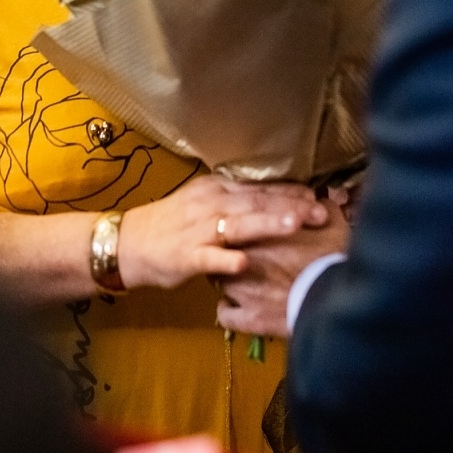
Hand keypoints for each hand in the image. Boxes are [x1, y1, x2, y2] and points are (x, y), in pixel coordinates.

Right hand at [117, 175, 326, 290]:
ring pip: (238, 225)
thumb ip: (238, 201)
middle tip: (323, 212)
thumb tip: (278, 199)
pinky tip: (243, 264)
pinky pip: (208, 258)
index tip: (320, 196)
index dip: (292, 192)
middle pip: (257, 202)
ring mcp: (198, 230)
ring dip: (267, 223)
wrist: (130, 243)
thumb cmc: (173, 224)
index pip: (261, 188)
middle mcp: (211, 204)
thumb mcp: (205, 202)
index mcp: (218, 189)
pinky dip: (225, 260)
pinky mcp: (186, 256)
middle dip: (292, 206)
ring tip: (295, 224)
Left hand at [214, 198, 349, 336]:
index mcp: (259, 229)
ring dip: (232, 280)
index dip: (248, 227)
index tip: (255, 232)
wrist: (336, 300)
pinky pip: (226, 314)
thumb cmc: (333, 259)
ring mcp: (240, 289)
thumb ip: (322, 208)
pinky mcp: (247, 318)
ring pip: (221, 281)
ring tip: (249, 283)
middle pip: (225, 249)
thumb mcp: (333, 225)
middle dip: (237, 251)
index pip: (239, 221)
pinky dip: (232, 312)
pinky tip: (241, 309)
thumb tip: (319, 202)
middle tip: (252, 256)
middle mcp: (242, 256)